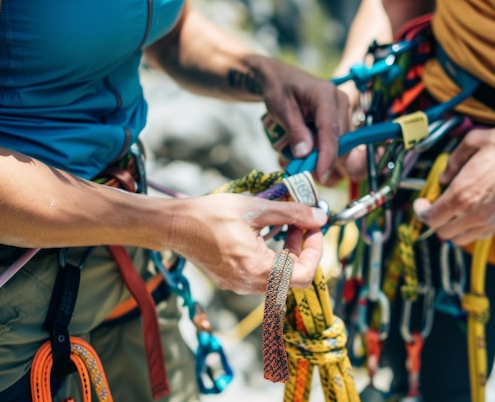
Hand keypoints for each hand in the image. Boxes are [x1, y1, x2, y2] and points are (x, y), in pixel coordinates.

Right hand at [166, 193, 326, 293]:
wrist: (174, 225)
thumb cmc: (210, 214)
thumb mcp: (256, 208)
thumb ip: (292, 213)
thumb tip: (320, 216)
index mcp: (258, 269)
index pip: (304, 274)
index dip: (316, 251)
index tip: (314, 228)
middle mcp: (250, 284)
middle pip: (294, 278)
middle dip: (303, 250)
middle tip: (300, 225)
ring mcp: (240, 285)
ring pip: (279, 277)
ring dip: (288, 253)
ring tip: (283, 226)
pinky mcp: (232, 280)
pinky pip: (263, 275)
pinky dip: (273, 257)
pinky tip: (266, 234)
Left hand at [257, 58, 349, 182]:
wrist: (281, 79)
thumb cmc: (280, 90)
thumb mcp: (281, 108)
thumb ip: (295, 130)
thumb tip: (305, 154)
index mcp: (325, 95)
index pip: (331, 130)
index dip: (327, 156)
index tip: (321, 176)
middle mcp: (340, 102)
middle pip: (340, 140)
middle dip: (323, 159)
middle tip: (301, 170)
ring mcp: (342, 111)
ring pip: (340, 144)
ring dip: (322, 156)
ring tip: (300, 159)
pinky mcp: (339, 120)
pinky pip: (336, 142)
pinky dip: (323, 152)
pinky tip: (308, 152)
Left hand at [413, 125, 494, 244]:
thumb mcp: (475, 141)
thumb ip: (454, 160)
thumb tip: (445, 174)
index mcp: (462, 194)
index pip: (431, 217)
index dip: (421, 212)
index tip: (421, 204)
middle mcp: (475, 213)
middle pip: (442, 232)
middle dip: (434, 221)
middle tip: (435, 206)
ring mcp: (492, 221)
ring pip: (460, 239)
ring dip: (451, 228)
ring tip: (452, 212)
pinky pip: (479, 236)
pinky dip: (469, 230)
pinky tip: (471, 213)